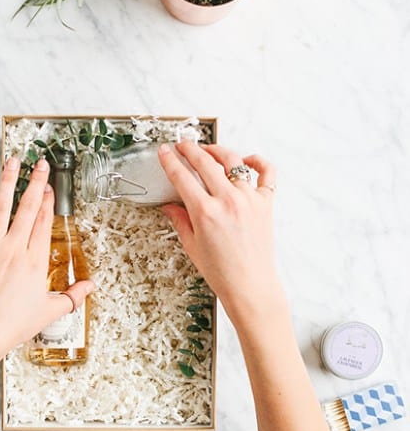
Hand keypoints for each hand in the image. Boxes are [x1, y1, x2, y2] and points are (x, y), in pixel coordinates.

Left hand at [0, 157, 94, 372]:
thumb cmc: (14, 324)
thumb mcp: (49, 311)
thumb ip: (72, 296)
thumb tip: (91, 287)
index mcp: (36, 261)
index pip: (44, 223)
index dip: (49, 202)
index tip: (51, 188)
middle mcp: (15, 248)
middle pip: (29, 208)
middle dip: (36, 183)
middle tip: (41, 165)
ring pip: (1, 207)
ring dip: (7, 182)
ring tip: (12, 162)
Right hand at [158, 143, 282, 322]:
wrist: (250, 286)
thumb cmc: (222, 272)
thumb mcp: (192, 246)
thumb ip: (180, 220)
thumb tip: (170, 206)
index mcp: (205, 212)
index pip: (182, 177)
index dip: (170, 161)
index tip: (165, 151)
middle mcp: (228, 201)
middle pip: (205, 162)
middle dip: (190, 149)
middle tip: (183, 144)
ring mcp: (249, 199)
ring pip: (233, 161)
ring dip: (218, 151)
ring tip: (208, 149)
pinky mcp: (266, 203)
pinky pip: (266, 173)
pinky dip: (258, 161)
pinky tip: (247, 159)